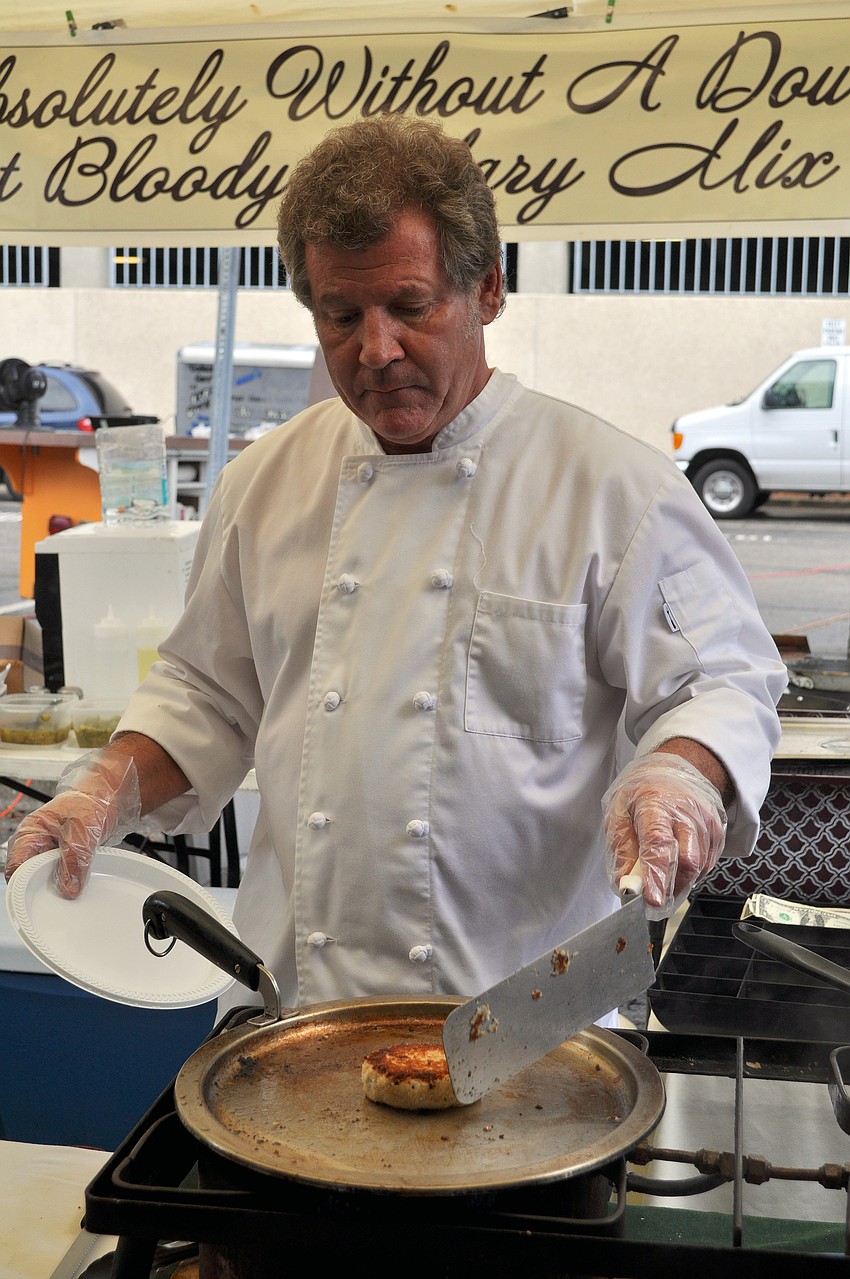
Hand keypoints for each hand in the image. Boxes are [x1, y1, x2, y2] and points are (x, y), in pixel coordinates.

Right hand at [3, 751, 140, 898]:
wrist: (104, 799)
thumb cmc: (89, 804)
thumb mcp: (82, 832)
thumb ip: (75, 860)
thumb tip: (68, 888)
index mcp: (30, 832)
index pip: (16, 866)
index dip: (25, 884)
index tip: (42, 894)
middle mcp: (34, 844)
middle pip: (29, 876)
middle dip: (46, 886)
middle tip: (66, 889)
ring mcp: (46, 852)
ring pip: (45, 878)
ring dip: (60, 882)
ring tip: (77, 879)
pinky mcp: (59, 858)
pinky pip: (59, 875)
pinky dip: (69, 878)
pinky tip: (80, 876)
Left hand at [602, 753, 726, 918]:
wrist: (676, 769)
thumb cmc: (644, 791)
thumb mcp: (619, 811)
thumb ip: (622, 849)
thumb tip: (625, 885)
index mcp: (656, 803)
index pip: (659, 843)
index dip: (657, 875)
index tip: (653, 900)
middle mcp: (687, 812)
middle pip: (687, 861)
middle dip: (671, 887)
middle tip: (655, 898)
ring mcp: (707, 822)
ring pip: (699, 867)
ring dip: (680, 882)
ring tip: (664, 877)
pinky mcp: (718, 831)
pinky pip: (707, 864)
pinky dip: (691, 873)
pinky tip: (678, 864)